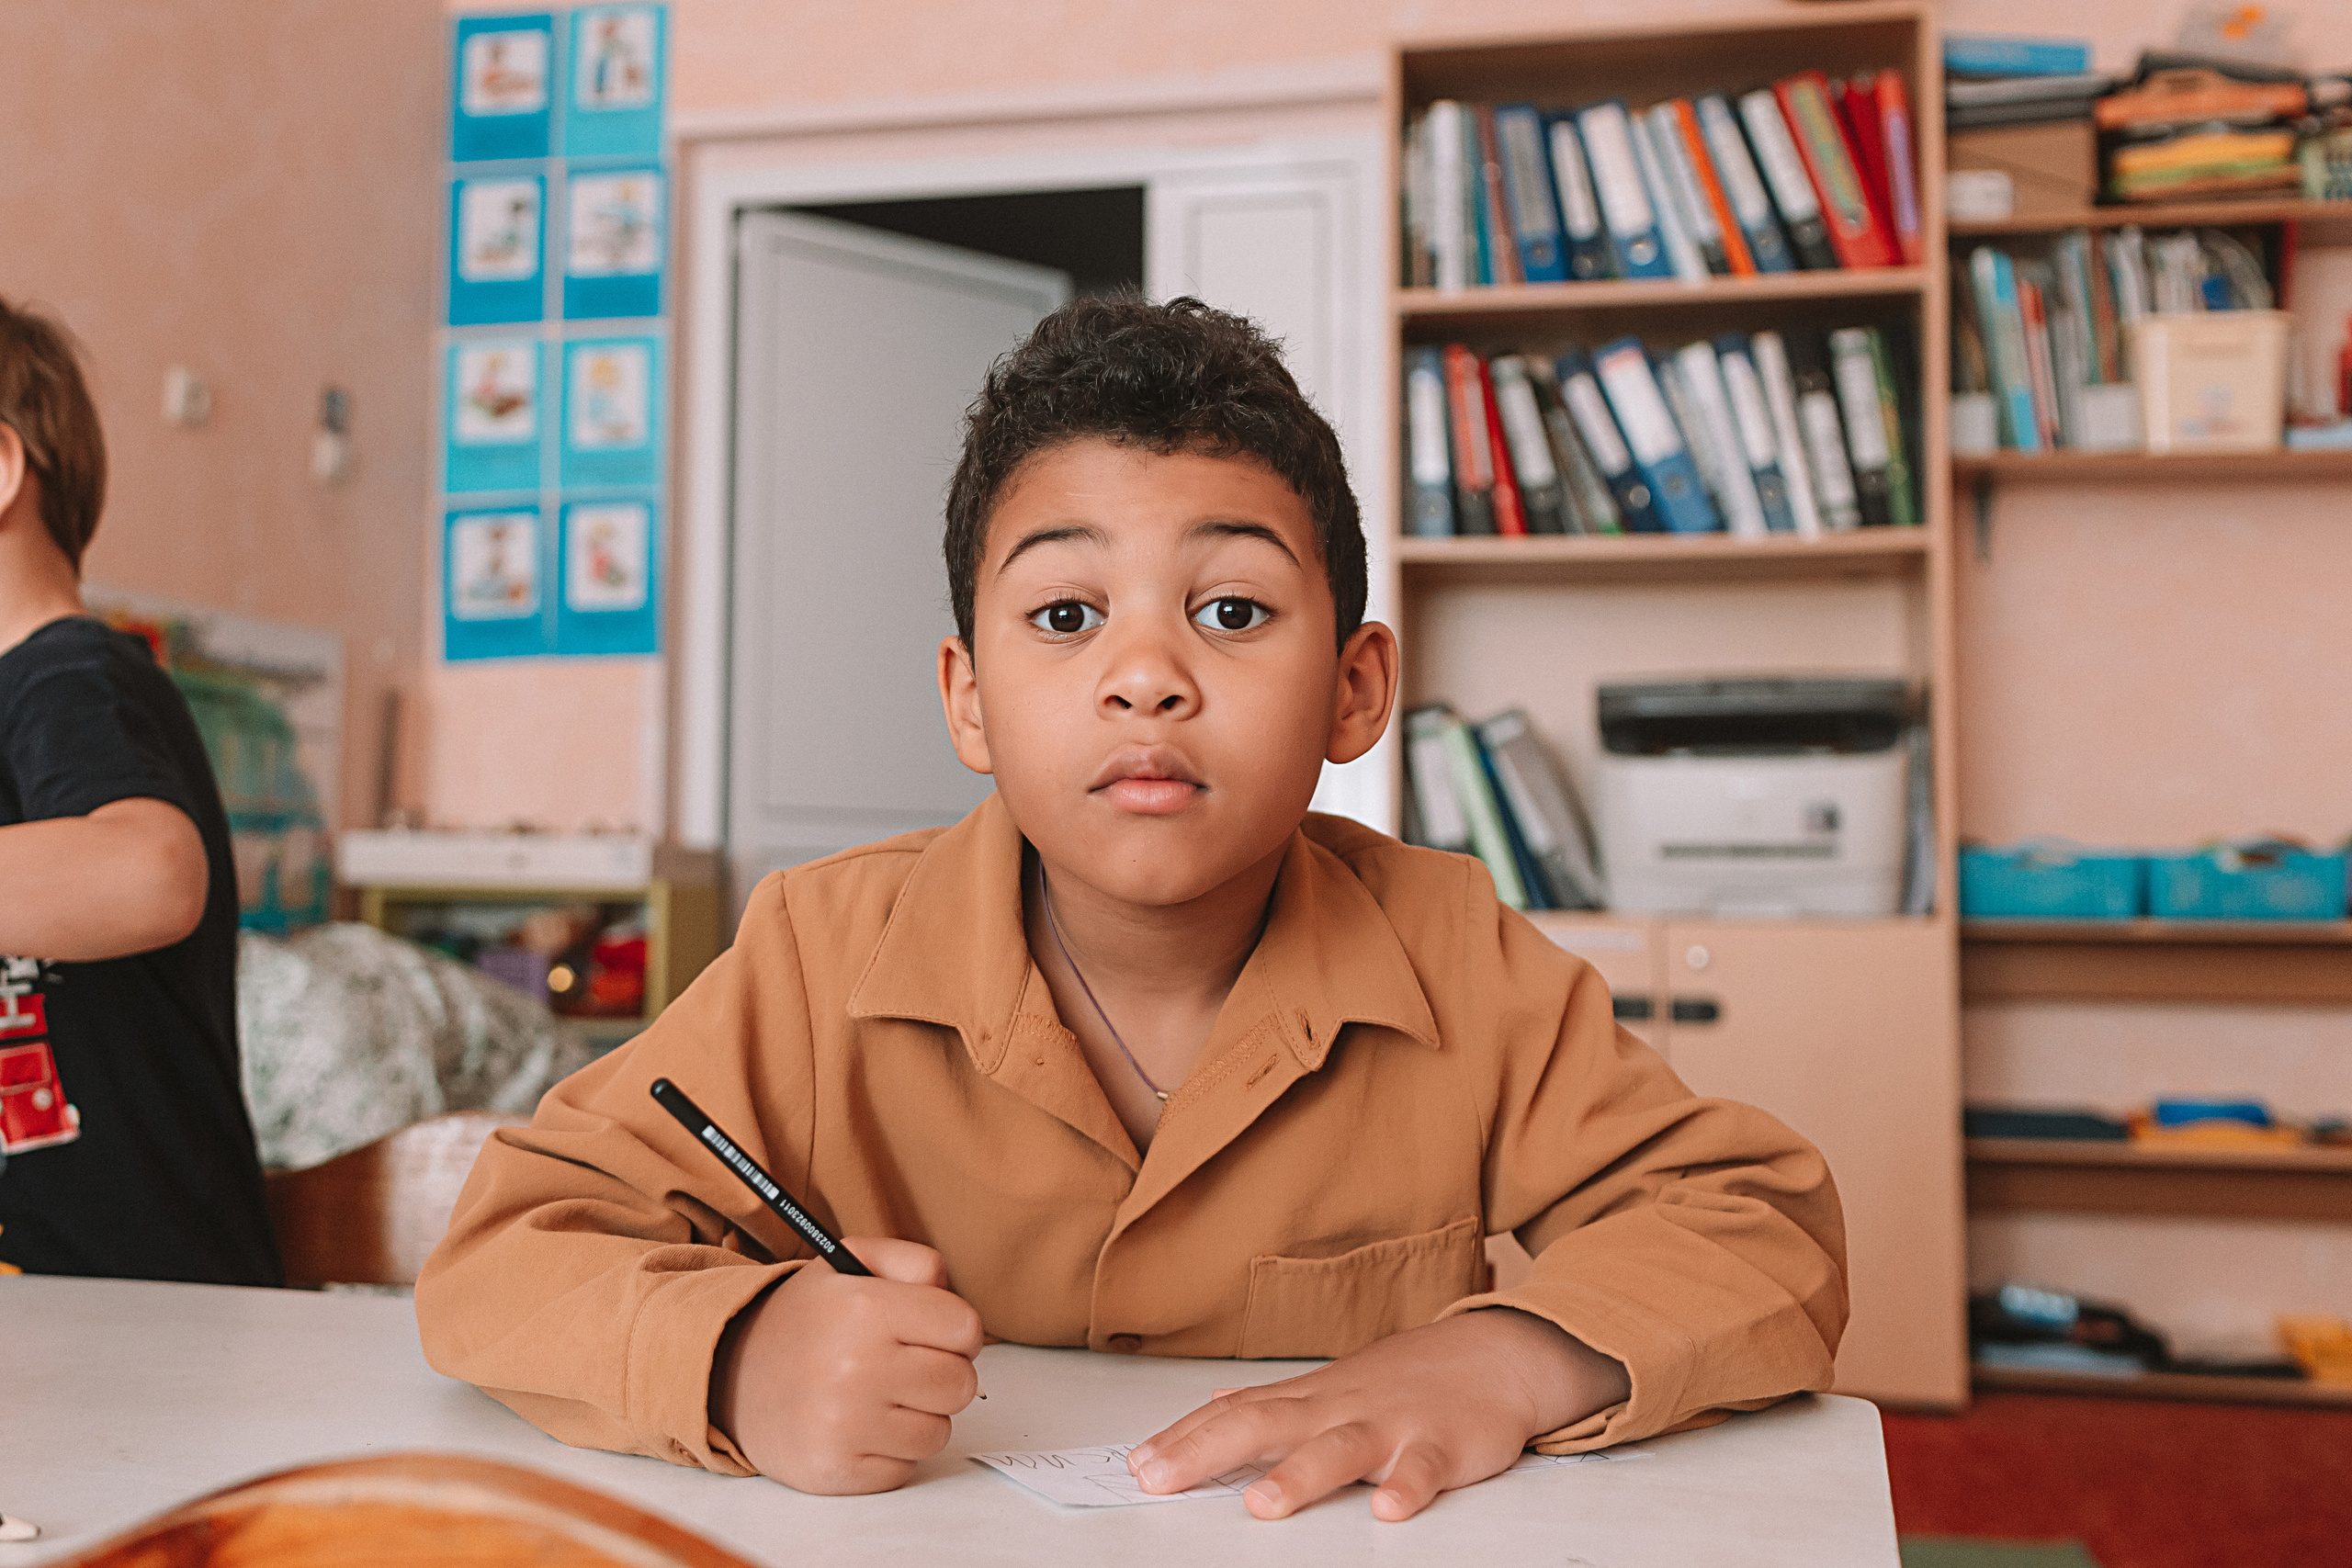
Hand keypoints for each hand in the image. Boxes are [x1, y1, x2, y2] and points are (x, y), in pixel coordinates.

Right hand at [709, 1236, 983, 1494]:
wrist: (727, 1375)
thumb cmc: (806, 1320)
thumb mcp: (851, 1262)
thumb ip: (915, 1262)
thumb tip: (952, 1297)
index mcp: (863, 1308)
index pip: (966, 1329)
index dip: (956, 1330)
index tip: (934, 1332)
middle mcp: (854, 1368)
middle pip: (961, 1384)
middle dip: (942, 1373)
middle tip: (906, 1365)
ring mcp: (842, 1425)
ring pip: (938, 1431)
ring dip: (917, 1415)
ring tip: (878, 1395)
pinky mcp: (834, 1470)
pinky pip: (905, 1468)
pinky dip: (890, 1451)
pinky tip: (859, 1427)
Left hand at [1128, 1308, 1628, 1520]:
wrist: (1493, 1354)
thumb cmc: (1404, 1379)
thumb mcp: (1329, 1386)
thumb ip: (1271, 1402)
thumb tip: (1211, 1405)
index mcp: (1309, 1399)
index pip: (1233, 1414)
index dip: (1183, 1440)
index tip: (1138, 1466)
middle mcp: (1340, 1408)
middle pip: (1265, 1425)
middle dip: (1207, 1453)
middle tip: (1159, 1479)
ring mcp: (1391, 1425)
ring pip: (1339, 1450)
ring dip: (1300, 1476)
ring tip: (1262, 1505)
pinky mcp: (1441, 1446)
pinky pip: (1423, 1470)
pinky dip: (1406, 1488)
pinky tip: (1386, 1511)